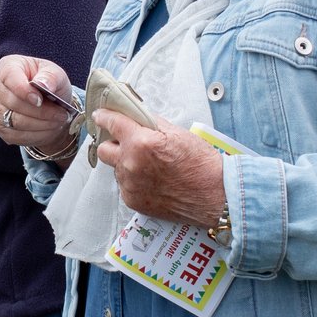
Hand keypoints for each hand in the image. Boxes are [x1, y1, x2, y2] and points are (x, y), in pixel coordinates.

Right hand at [0, 55, 77, 157]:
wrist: (48, 102)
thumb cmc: (49, 82)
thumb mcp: (56, 73)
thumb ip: (51, 76)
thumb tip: (43, 84)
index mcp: (7, 67)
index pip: (10, 78)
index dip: (24, 91)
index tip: (40, 100)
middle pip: (14, 104)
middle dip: (42, 111)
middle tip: (62, 114)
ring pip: (16, 122)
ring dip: (42, 124)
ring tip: (59, 121)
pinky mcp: (0, 127)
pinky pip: (17, 136)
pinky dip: (37, 135)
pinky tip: (49, 129)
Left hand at [93, 109, 227, 226]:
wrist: (215, 195)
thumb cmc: (201, 164)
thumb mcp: (178, 132)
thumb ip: (151, 123)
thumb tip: (135, 116)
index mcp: (140, 143)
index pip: (112, 123)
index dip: (105, 116)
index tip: (101, 115)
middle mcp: (130, 164)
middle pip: (104, 149)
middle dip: (113, 143)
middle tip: (128, 142)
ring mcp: (130, 185)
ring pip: (116, 169)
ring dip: (126, 163)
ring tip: (150, 165)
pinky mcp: (134, 201)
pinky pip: (125, 186)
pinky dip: (134, 181)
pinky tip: (153, 180)